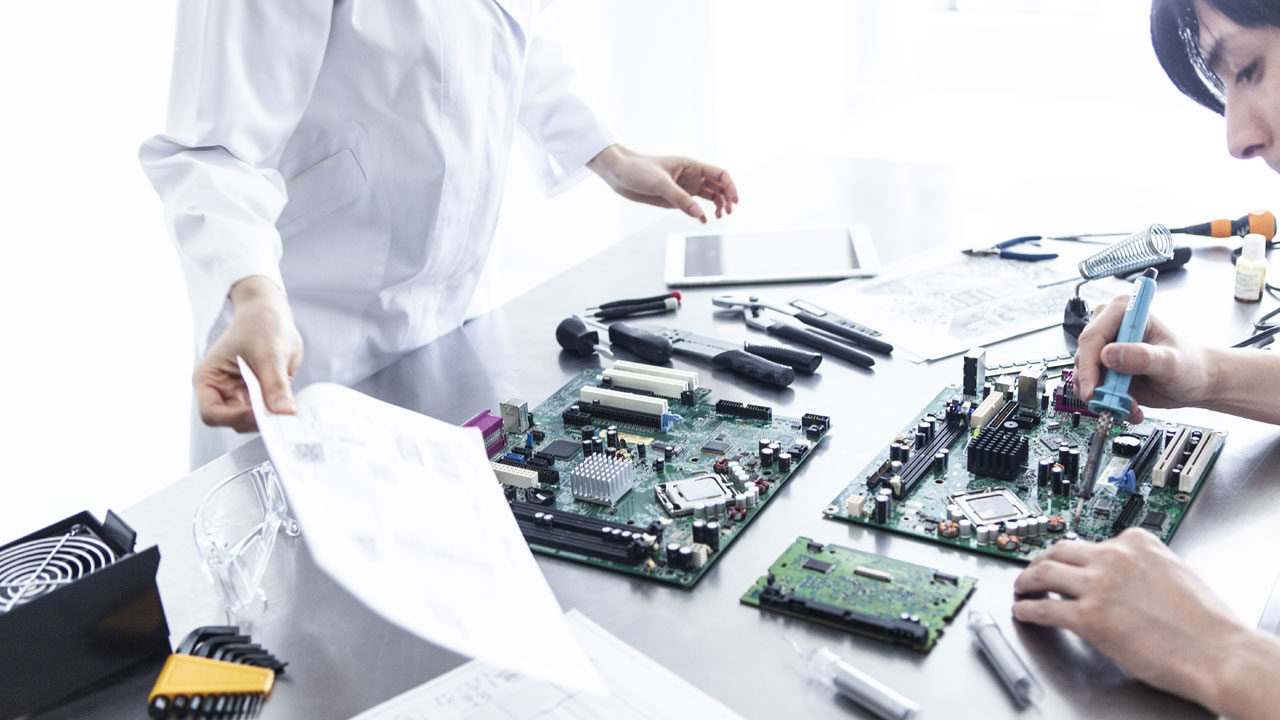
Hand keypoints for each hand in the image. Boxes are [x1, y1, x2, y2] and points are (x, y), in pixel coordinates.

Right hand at [194, 276, 302, 431]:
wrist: (269, 312)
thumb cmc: (259, 323)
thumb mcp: (269, 351)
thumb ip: (275, 383)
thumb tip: (284, 411)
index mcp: (209, 379)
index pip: (211, 413)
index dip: (233, 418)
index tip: (258, 414)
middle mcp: (221, 391)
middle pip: (234, 421)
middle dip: (257, 421)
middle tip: (282, 417)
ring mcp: (241, 394)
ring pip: (253, 421)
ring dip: (271, 418)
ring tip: (289, 410)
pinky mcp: (260, 395)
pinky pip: (268, 412)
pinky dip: (279, 412)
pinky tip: (291, 406)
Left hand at [587, 144, 737, 222]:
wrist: (619, 174)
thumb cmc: (638, 170)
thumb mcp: (659, 184)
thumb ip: (680, 199)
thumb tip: (699, 214)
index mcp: (692, 166)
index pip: (720, 174)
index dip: (731, 187)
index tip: (734, 202)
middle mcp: (691, 176)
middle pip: (719, 186)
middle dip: (727, 199)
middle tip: (727, 213)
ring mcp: (684, 187)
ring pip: (710, 196)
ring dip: (718, 206)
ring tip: (719, 217)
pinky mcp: (675, 198)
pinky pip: (695, 205)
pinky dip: (702, 213)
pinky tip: (704, 221)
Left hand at [1012, 529, 1243, 710]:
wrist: (1216, 651)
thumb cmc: (1205, 622)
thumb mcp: (1174, 570)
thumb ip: (1143, 565)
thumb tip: (1125, 574)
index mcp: (1136, 542)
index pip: (1093, 540)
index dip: (1076, 555)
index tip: (1066, 560)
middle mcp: (1113, 556)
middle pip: (1059, 550)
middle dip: (1041, 560)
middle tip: (1033, 569)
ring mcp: (1097, 585)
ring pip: (1043, 572)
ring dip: (1026, 580)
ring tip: (1021, 588)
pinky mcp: (1088, 617)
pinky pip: (1044, 609)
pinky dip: (1027, 609)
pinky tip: (1024, 612)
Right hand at [1072, 295, 1212, 421]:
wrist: (1193, 382)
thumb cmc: (1188, 365)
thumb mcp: (1169, 362)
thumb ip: (1141, 357)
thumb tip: (1108, 355)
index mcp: (1125, 311)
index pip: (1093, 336)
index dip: (1089, 365)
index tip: (1092, 389)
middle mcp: (1110, 326)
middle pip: (1084, 356)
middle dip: (1095, 384)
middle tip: (1113, 402)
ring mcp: (1104, 347)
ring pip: (1083, 374)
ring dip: (1102, 396)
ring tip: (1129, 405)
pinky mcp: (1102, 367)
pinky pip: (1089, 386)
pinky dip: (1105, 401)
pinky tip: (1127, 406)